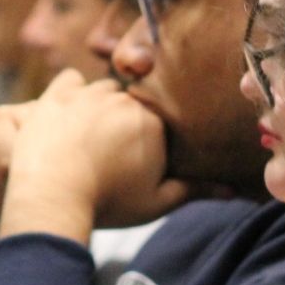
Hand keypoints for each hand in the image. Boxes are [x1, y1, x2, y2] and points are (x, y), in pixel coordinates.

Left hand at [1, 71, 191, 240]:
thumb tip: (233, 190)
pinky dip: (71, 94)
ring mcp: (89, 93)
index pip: (158, 120)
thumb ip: (194, 191)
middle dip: (124, 122)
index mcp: (153, 122)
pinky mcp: (57, 94)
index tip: (136, 160)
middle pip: (131, 102)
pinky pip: (70, 81)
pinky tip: (67, 114)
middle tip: (111, 151)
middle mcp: (124, 99)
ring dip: (100, 106)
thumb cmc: (107, 203)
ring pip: (103, 90)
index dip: (149, 139)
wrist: (51, 196)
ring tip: (88, 136)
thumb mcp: (156, 203)